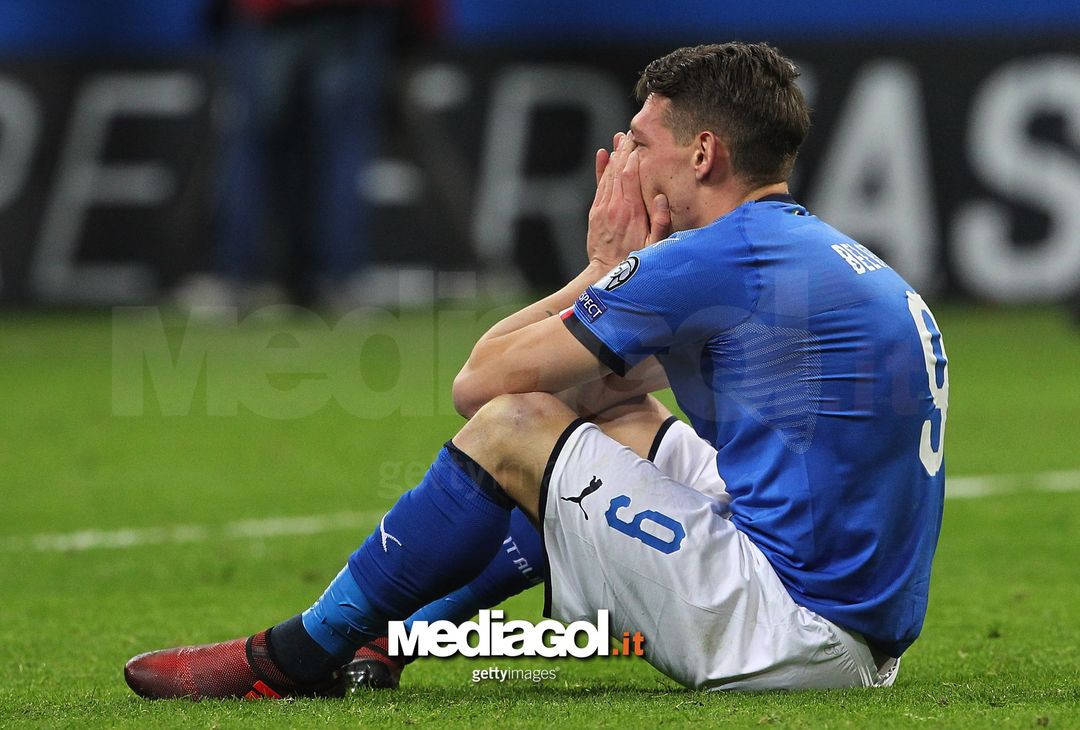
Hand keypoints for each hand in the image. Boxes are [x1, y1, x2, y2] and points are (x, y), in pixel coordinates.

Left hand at [586, 132, 670, 269]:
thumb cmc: (635, 260)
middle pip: (618, 170)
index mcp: (630, 211)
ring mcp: (602, 208)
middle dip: (625, 149)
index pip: (630, 175)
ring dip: (614, 155)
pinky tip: (602, 154)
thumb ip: (660, 223)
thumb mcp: (655, 246)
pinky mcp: (595, 212)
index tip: (640, 141)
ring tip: (621, 137)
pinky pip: (599, 185)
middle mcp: (614, 206)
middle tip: (632, 131)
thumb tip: (662, 198)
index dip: (634, 156)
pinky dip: (601, 169)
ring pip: (608, 175)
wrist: (605, 272)